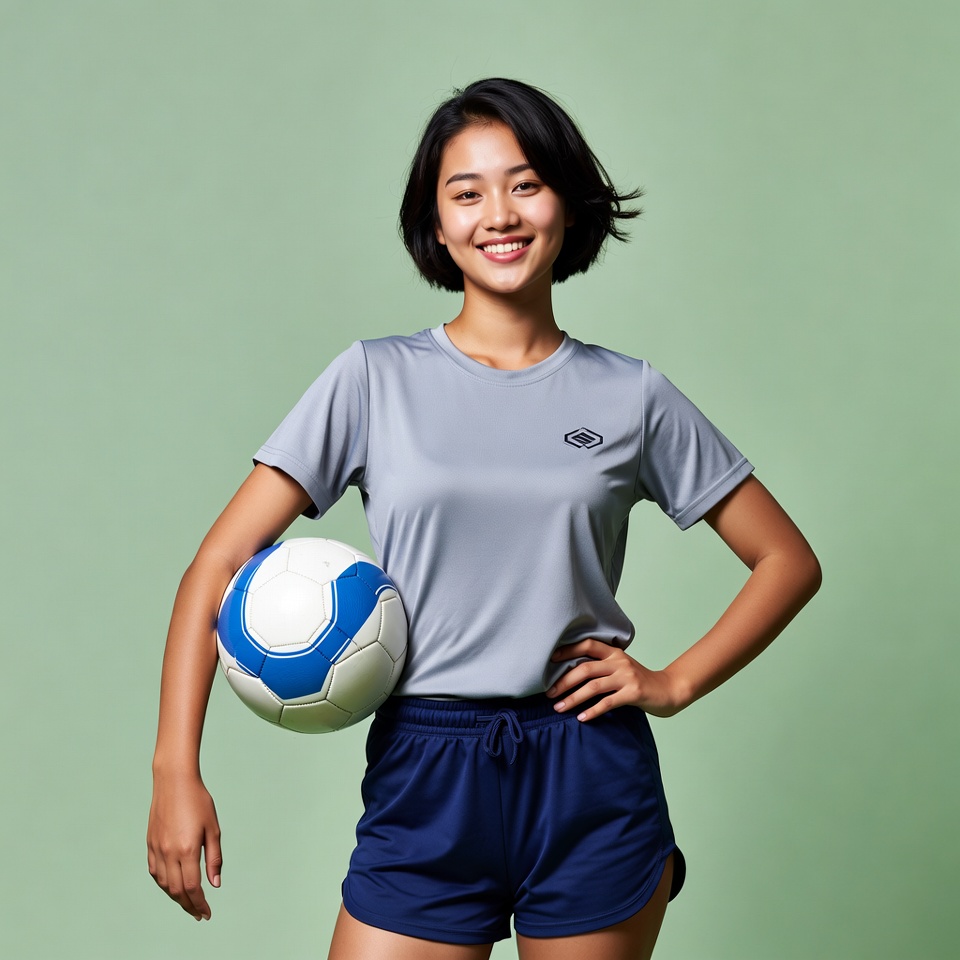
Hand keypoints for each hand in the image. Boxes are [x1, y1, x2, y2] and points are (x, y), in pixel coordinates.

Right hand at [147, 773, 221, 920]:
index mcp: (187, 850)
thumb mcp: (213, 828)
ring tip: (188, 903)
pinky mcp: (150, 844)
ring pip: (164, 884)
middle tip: (199, 914)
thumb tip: (214, 884)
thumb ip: (214, 858)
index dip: (200, 904)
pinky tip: (173, 885)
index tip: (207, 913)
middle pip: (177, 890)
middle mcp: (169, 853)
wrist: (174, 781)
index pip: (193, 887)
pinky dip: (164, 884)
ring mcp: (157, 849)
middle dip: (189, 905)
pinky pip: (155, 872)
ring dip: (176, 897)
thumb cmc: (198, 801)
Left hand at [547, 639, 686, 720]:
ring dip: (573, 698)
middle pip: (585, 668)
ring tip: (559, 708)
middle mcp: (619, 662)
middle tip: (549, 693)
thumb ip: (602, 666)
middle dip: (564, 681)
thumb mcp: (621, 668)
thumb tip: (570, 674)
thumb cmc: (639, 681)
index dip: (568, 650)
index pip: (588, 645)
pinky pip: (608, 703)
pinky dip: (592, 711)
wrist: (668, 690)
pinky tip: (581, 718)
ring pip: (593, 686)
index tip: (550, 660)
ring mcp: (627, 677)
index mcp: (614, 653)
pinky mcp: (634, 693)